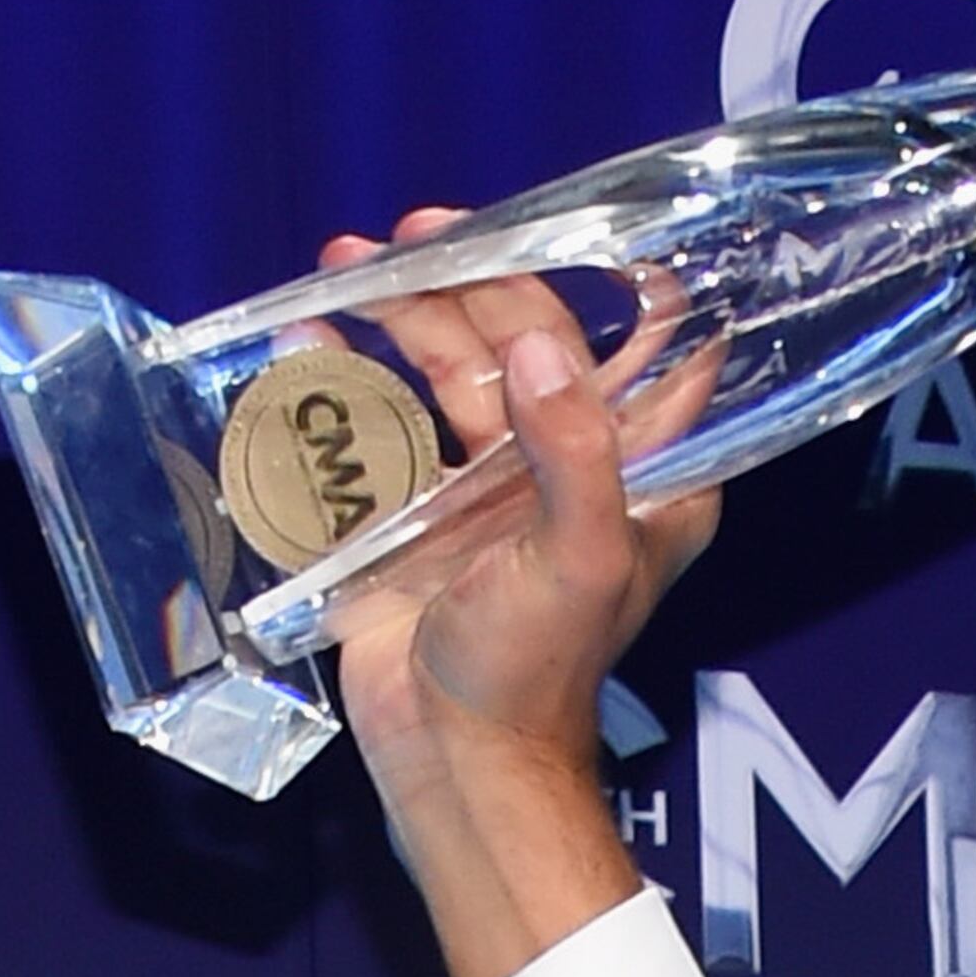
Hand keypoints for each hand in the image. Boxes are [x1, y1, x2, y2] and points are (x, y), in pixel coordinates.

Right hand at [318, 211, 725, 976]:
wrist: (448, 755)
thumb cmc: (533, 674)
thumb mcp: (578, 561)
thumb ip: (573, 450)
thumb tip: (540, 344)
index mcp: (642, 477)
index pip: (667, 354)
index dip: (640, 282)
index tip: (590, 222)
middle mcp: (571, 466)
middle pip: (532, 335)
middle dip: (478, 277)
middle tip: (418, 235)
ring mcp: (490, 481)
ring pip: (452, 362)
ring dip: (402, 307)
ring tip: (348, 260)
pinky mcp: (418, 504)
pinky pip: (382, 415)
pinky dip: (342, 369)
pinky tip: (308, 332)